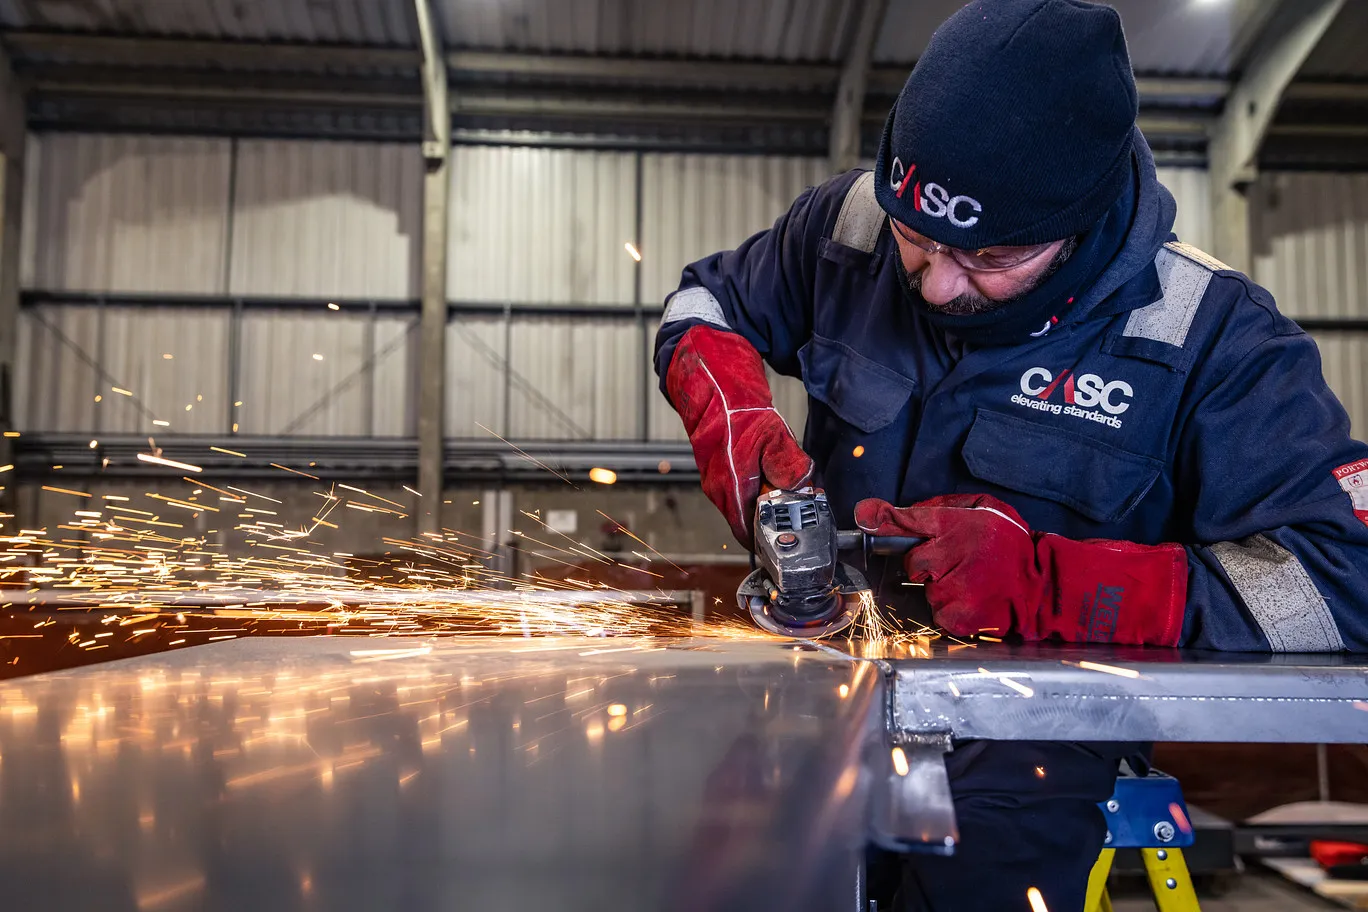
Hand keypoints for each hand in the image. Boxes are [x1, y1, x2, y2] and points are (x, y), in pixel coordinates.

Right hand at [667, 326, 813, 544]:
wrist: (707, 377)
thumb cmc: (731, 402)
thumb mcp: (770, 431)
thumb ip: (786, 464)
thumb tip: (801, 488)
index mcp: (729, 485)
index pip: (749, 533)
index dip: (773, 537)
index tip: (796, 533)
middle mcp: (718, 487)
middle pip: (750, 519)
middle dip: (776, 517)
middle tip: (802, 507)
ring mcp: (716, 477)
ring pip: (747, 502)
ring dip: (769, 499)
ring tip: (792, 487)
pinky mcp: (719, 466)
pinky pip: (743, 487)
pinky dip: (761, 485)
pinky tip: (775, 469)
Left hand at [854, 493, 1186, 645]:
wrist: (1045, 585)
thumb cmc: (1013, 545)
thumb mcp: (982, 510)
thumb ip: (938, 508)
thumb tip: (888, 510)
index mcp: (955, 524)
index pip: (907, 521)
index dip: (882, 519)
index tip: (864, 516)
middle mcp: (949, 555)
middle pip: (910, 563)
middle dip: (926, 564)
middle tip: (954, 562)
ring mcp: (951, 589)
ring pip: (924, 591)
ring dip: (940, 588)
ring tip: (972, 582)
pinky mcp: (956, 617)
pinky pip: (937, 613)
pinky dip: (950, 610)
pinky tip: (973, 599)